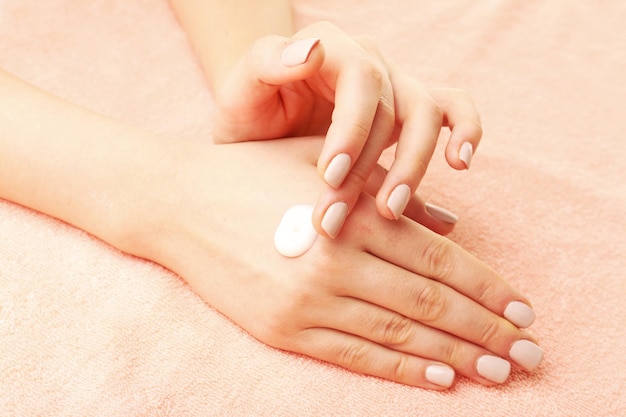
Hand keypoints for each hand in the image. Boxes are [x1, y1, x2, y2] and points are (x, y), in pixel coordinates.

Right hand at [139, 137, 540, 389]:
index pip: (439, 259)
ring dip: (456, 356)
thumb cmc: (254, 174)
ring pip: (400, 333)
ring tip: (498, 373)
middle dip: (486, 331)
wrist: (180, 202)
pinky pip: (356, 353)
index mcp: (354, 212)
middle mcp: (338, 258)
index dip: (487, 288)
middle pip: (431, 301)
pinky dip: (402, 367)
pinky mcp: (284, 327)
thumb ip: (389, 192)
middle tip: (529, 354)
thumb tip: (448, 225)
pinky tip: (440, 378)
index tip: (523, 311)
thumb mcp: (325, 164)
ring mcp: (309, 298)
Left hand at [211, 22, 481, 237]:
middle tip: (344, 213)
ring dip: (413, 166)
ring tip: (390, 210)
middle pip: (396, 106)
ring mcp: (394, 84)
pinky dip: (466, 131)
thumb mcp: (241, 90)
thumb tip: (312, 50)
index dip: (353, 130)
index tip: (330, 177)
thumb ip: (267, 64)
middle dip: (375, 165)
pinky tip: (460, 164)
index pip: (361, 82)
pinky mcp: (409, 110)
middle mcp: (369, 61)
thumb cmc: (248, 111)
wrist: (258, 128)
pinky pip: (454, 109)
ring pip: (429, 115)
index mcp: (331, 47)